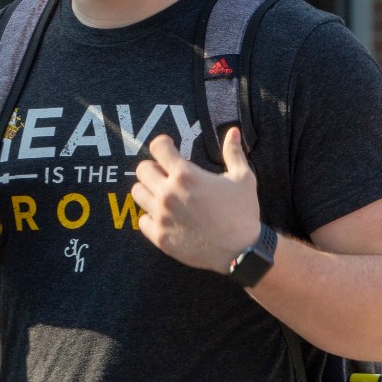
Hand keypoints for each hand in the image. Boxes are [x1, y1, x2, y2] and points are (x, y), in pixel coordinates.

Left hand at [131, 127, 261, 272]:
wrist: (241, 250)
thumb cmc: (243, 212)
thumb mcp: (243, 178)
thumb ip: (233, 152)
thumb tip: (233, 131)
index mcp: (186, 175)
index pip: (157, 148)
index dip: (163, 144)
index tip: (168, 147)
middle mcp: (168, 194)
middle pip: (142, 170)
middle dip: (154, 167)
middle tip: (166, 174)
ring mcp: (161, 216)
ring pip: (138, 193)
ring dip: (149, 190)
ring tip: (164, 194)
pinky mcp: (160, 237)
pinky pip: (142, 220)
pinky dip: (151, 216)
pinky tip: (166, 216)